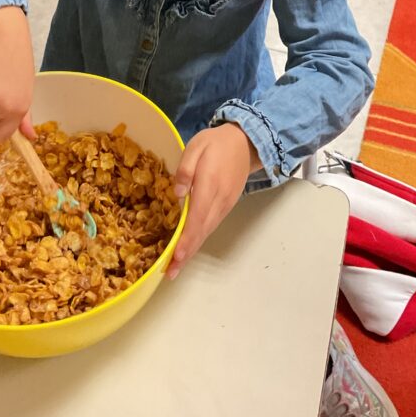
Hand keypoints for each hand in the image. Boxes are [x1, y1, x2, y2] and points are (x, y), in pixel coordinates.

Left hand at [166, 123, 259, 279]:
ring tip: (176, 266)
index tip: (176, 256)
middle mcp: (219, 201)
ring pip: (207, 232)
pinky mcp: (226, 206)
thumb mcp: (196, 146)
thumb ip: (185, 169)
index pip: (196, 218)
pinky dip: (199, 239)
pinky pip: (211, 226)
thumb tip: (177, 194)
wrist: (245, 143)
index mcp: (209, 185)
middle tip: (170, 273)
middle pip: (201, 232)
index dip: (186, 239)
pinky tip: (189, 246)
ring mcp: (224, 205)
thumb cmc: (216, 143)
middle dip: (186, 253)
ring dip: (192, 250)